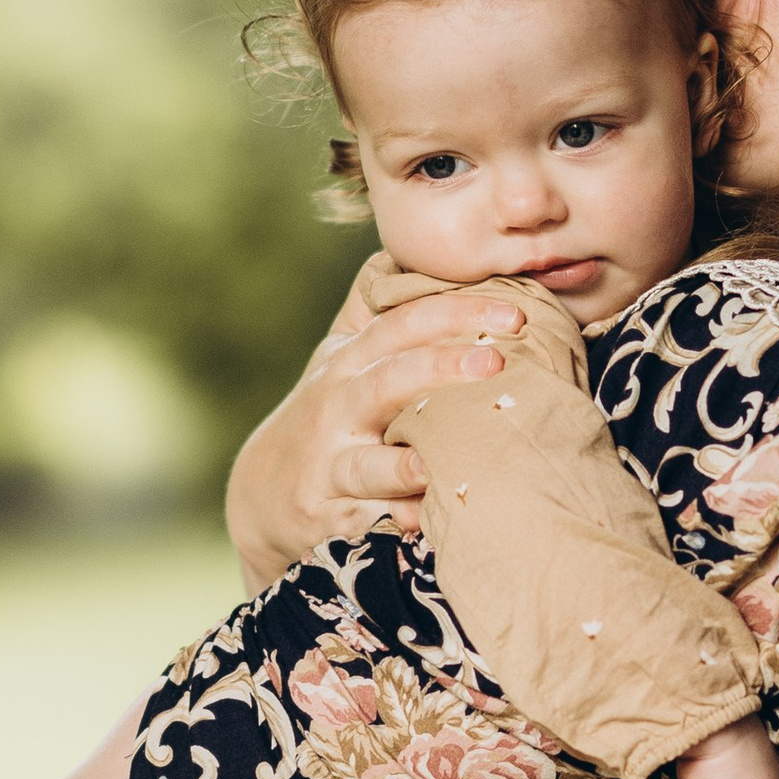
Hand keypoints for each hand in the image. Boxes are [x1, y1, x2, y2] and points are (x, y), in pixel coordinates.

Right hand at [224, 276, 530, 588]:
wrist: (263, 496)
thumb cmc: (323, 415)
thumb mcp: (340, 355)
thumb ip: (374, 306)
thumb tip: (402, 252)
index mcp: (353, 361)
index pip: (406, 324)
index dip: (457, 313)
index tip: (516, 314)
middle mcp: (339, 407)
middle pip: (389, 379)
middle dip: (440, 369)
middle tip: (495, 364)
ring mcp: (332, 464)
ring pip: (367, 462)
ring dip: (401, 463)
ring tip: (432, 462)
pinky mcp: (328, 515)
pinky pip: (362, 521)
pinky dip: (389, 523)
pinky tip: (418, 525)